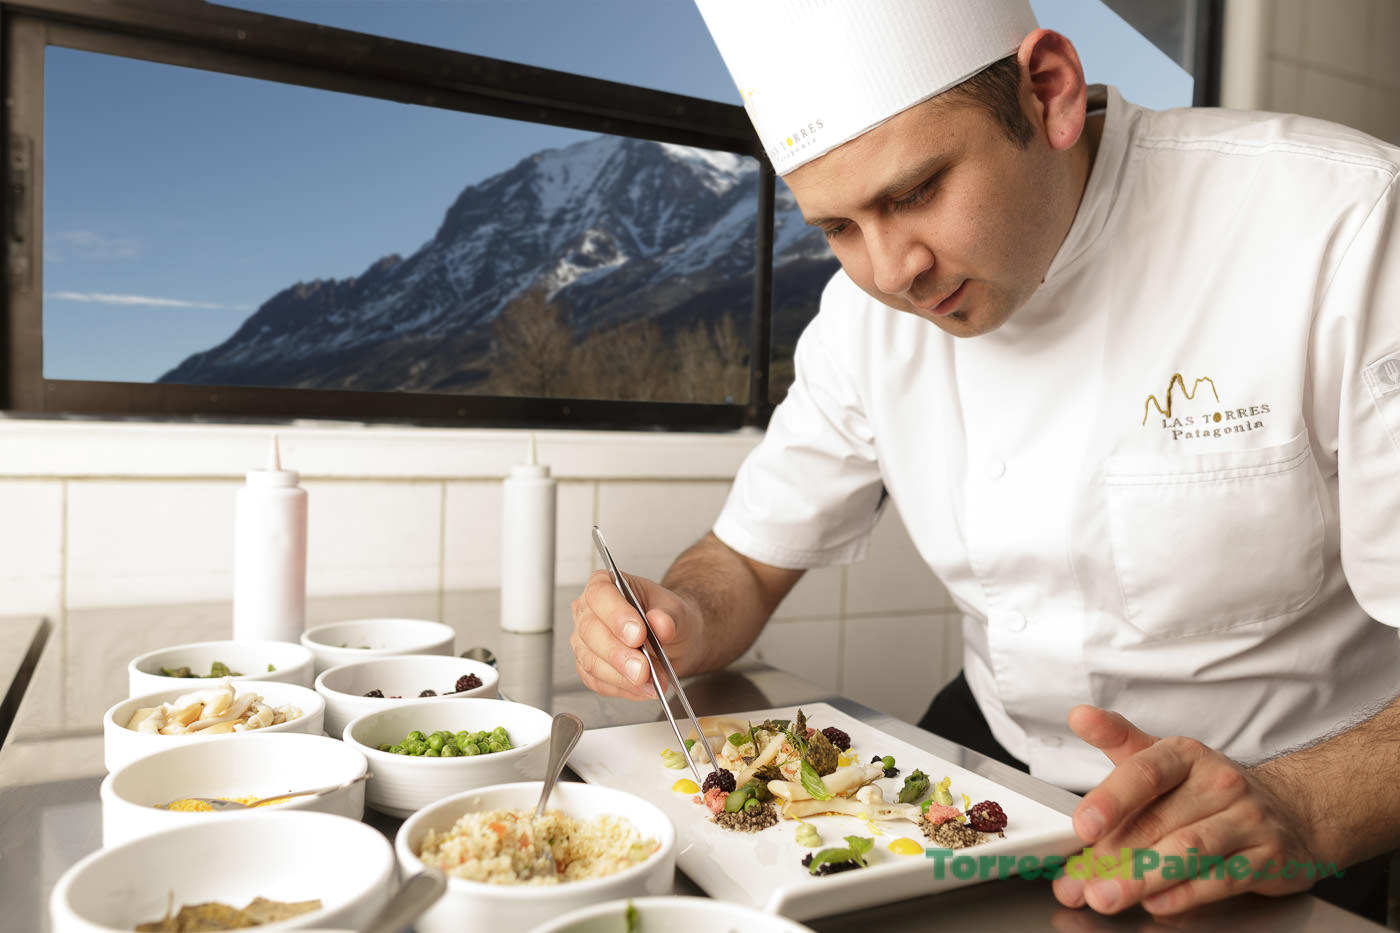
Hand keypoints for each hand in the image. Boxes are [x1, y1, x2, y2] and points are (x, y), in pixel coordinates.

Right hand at [569, 569, 698, 699]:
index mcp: (605, 585)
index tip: (637, 634)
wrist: (673, 640)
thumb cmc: (667, 618)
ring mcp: (584, 641)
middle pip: (591, 632)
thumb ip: (670, 617)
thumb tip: (661, 623)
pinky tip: (642, 688)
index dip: (616, 615)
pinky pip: (598, 682)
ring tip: (650, 682)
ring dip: (622, 677)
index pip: (600, 595)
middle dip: (619, 654)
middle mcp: (588, 611)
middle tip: (643, 668)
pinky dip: (622, 688)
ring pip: (591, 661)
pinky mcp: (588, 668)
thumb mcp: (678, 611)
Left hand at [1052, 705, 1319, 916]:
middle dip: (1113, 855)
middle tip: (1080, 881)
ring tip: (1108, 896)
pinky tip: (1157, 903)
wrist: (1287, 810)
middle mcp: (1220, 782)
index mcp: (1185, 754)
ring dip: (1143, 877)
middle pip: (1158, 821)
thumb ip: (1116, 738)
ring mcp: (1248, 819)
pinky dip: (1186, 893)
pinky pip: (1222, 878)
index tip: (1083, 826)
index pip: (1144, 772)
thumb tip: (1080, 716)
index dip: (1111, 800)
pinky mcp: (1269, 856)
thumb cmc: (1208, 788)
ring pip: (1189, 850)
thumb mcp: (1162, 756)